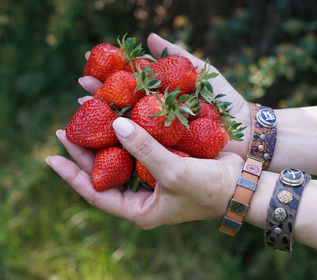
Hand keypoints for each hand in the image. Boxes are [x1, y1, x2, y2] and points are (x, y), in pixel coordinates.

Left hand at [46, 117, 242, 228]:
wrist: (240, 185)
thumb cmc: (208, 188)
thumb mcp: (173, 171)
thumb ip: (144, 148)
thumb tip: (114, 122)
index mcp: (139, 208)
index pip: (95, 193)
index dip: (72, 174)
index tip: (51, 157)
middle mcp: (141, 194)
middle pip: (104, 173)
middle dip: (84, 153)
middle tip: (65, 129)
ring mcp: (151, 178)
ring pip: (119, 158)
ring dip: (105, 139)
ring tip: (86, 119)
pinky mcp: (163, 162)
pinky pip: (139, 147)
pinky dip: (129, 133)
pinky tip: (119, 117)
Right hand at [78, 33, 252, 157]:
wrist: (249, 135)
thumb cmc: (229, 105)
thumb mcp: (204, 76)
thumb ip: (179, 58)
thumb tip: (150, 36)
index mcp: (166, 99)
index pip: (131, 85)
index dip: (110, 76)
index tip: (88, 65)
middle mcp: (160, 118)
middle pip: (124, 104)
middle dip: (101, 94)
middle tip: (80, 84)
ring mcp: (162, 139)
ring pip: (128, 127)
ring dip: (103, 118)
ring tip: (82, 107)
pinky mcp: (167, 156)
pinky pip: (141, 150)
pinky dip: (121, 143)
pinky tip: (103, 135)